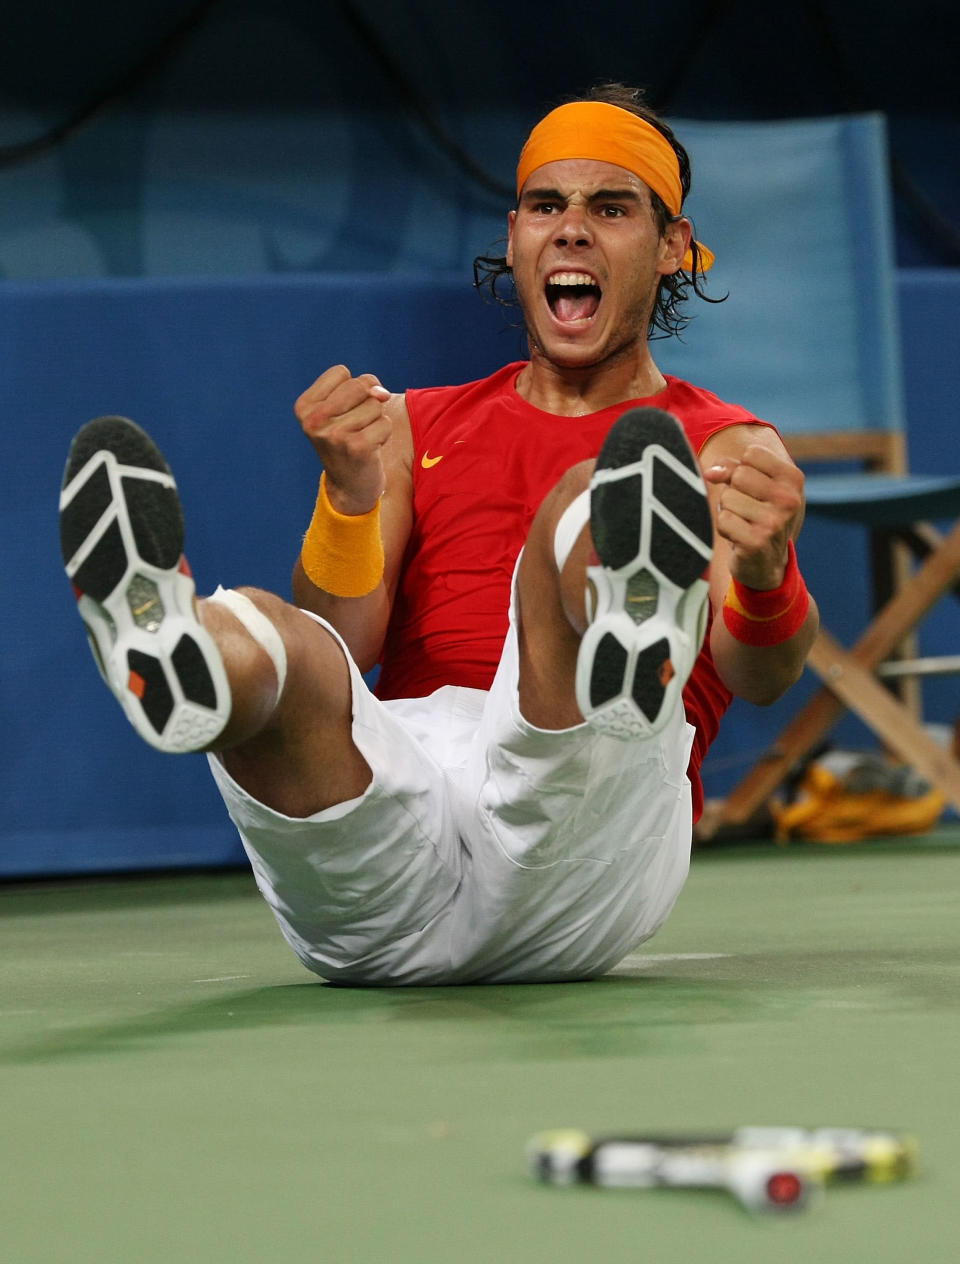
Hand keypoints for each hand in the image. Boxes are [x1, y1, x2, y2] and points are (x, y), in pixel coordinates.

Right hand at [294, 364, 392, 513]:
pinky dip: (384, 434)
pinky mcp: (357, 447)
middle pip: (360, 385)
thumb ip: (361, 389)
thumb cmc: (347, 440)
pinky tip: (371, 448)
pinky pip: (385, 423)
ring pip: (375, 404)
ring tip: (362, 438)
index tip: (344, 412)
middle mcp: (314, 420)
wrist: (349, 487)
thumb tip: (381, 393)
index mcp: (304, 406)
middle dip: (367, 402)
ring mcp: (334, 435)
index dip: (352, 388)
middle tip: (357, 426)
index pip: (341, 372)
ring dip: (375, 420)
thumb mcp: (342, 409)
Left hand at [703, 444, 803, 589]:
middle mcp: (789, 499)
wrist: (768, 563)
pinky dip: (725, 528)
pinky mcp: (756, 541)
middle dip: (734, 491)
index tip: (754, 488)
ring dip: (728, 511)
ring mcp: (774, 521)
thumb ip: (733, 469)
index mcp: (793, 479)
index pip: (752, 454)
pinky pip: (723, 520)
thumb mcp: (755, 487)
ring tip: (743, 523)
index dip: (743, 469)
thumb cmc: (759, 516)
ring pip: (727, 497)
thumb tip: (711, 472)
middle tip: (747, 509)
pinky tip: (739, 537)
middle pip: (738, 475)